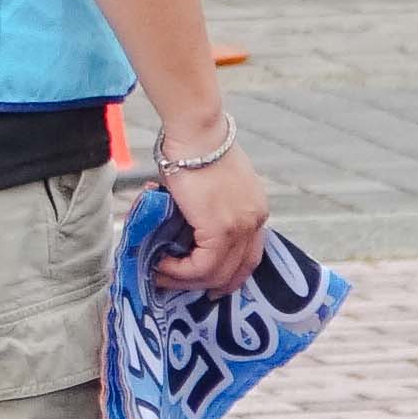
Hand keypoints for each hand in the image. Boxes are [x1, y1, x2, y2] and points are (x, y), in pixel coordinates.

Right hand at [153, 142, 272, 294]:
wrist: (196, 133)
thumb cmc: (195, 148)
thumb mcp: (209, 184)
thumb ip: (204, 208)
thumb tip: (180, 225)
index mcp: (256, 211)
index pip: (250, 256)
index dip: (229, 275)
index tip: (206, 282)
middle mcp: (255, 222)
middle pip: (238, 271)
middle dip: (207, 285)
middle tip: (178, 285)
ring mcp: (241, 227)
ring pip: (217, 273)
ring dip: (186, 280)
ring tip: (161, 274)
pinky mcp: (221, 229)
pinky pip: (202, 266)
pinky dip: (180, 271)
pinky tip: (162, 264)